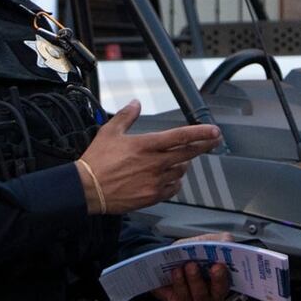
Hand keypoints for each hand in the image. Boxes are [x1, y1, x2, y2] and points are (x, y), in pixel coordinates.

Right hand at [77, 100, 220, 214]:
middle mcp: (155, 163)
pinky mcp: (152, 196)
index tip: (214, 131)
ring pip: (181, 171)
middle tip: (214, 142)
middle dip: (205, 146)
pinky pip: (173, 188)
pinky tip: (170, 178)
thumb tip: (136, 103)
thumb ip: (126, 116)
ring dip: (183, 164)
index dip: (200, 133)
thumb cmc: (97, 161)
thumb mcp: (109, 132)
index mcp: (146, 145)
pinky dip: (175, 182)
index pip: (180, 136)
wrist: (87, 189)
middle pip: (189, 154)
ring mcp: (155, 181)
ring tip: (178, 160)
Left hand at [151, 233, 232, 300]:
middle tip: (192, 265)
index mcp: (220, 285)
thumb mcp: (212, 243)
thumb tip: (227, 241)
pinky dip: (170, 285)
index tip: (217, 266)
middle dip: (197, 280)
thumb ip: (222, 241)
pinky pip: (172, 297)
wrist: (179, 258)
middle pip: (203, 295)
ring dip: (182, 282)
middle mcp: (207, 299)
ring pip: (186, 297)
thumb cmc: (199, 253)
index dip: (220, 278)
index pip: (223, 286)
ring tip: (178, 268)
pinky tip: (171, 273)